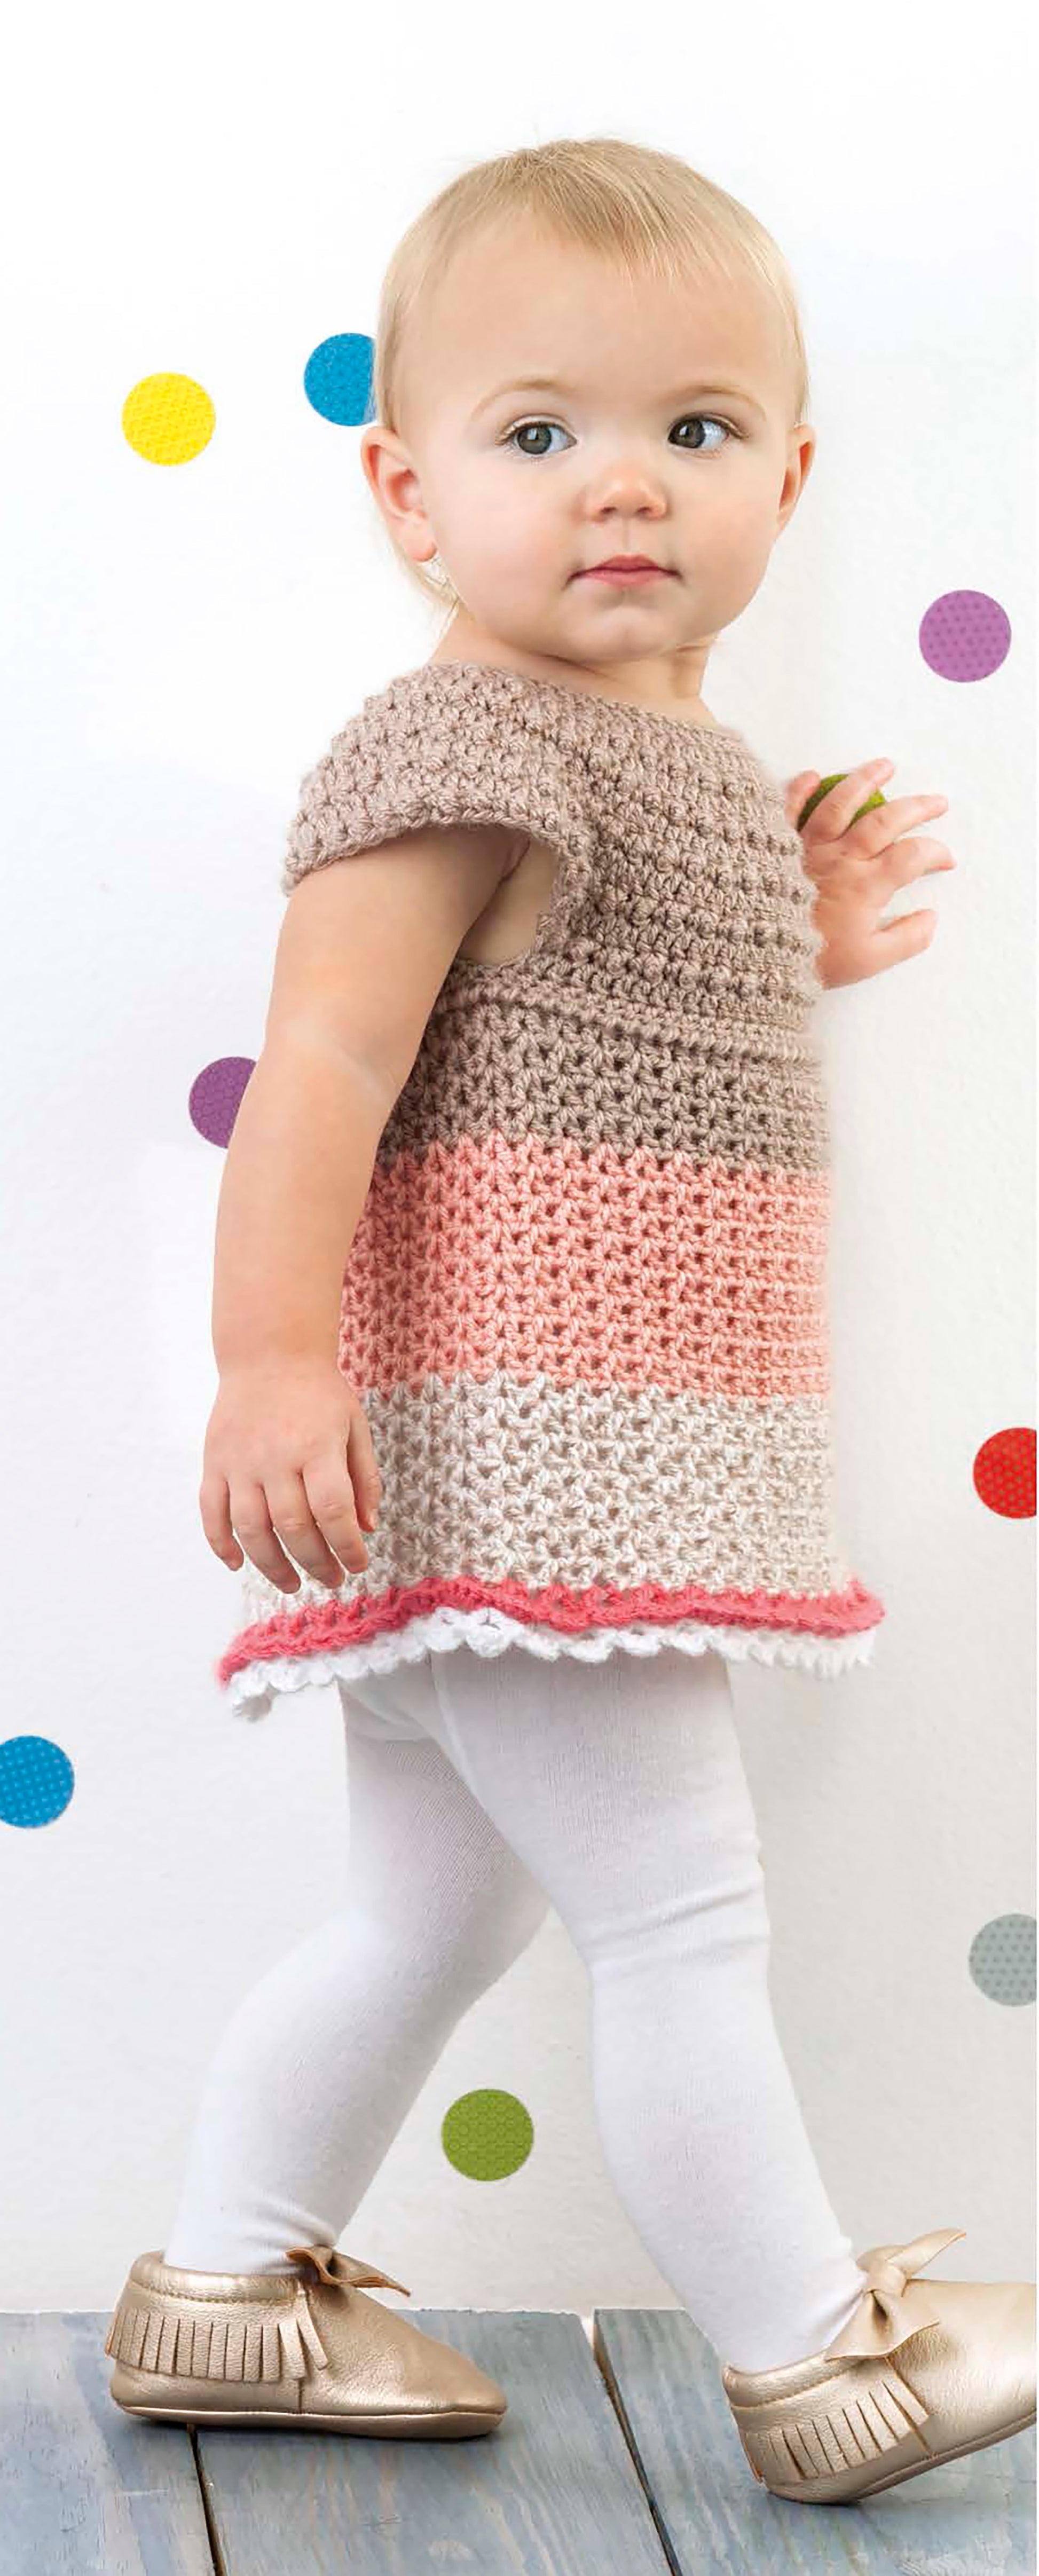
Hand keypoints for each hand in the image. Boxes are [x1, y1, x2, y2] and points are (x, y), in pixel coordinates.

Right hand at [199, 1358, 381, 1594]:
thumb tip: (367, 1529)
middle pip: (293, 1527)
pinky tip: (239, 1564)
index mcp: (316, 1446)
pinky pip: (211, 1513)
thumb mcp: (355, 1426)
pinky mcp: (213, 1462)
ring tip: (292, 1583)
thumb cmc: (319, 1393)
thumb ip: (364, 1478)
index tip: (357, 1566)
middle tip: (332, 1579)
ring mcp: (239, 1462)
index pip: (333, 1511)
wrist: (268, 1353)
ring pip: (250, 1529)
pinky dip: (221, 1544)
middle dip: (316, 1563)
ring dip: (272, 1566)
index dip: (346, 1547)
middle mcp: (275, 1457)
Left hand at [782, 760, 955, 987]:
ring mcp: (809, 846)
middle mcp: (841, 858)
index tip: (945, 860)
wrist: (757, 954)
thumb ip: (907, 939)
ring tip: (886, 765)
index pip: (913, 857)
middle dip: (917, 807)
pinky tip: (812, 776)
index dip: (936, 853)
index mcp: (866, 885)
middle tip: (937, 801)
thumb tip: (930, 918)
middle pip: (886, 821)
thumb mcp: (870, 961)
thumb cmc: (815, 960)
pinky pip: (789, 808)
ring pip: (840, 803)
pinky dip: (799, 790)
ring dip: (865, 780)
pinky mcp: (779, 844)